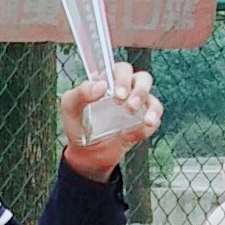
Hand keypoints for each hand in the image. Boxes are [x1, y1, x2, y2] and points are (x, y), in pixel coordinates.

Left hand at [59, 63, 161, 177]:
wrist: (86, 154)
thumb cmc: (77, 125)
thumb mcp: (70, 107)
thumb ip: (81, 93)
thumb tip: (101, 86)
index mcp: (108, 80)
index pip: (122, 69)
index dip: (122, 78)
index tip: (117, 95)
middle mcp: (125, 90)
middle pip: (143, 78)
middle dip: (139, 90)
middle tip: (127, 105)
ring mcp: (137, 107)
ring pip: (152, 97)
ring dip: (150, 106)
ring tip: (141, 117)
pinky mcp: (143, 124)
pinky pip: (154, 120)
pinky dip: (148, 124)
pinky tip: (135, 132)